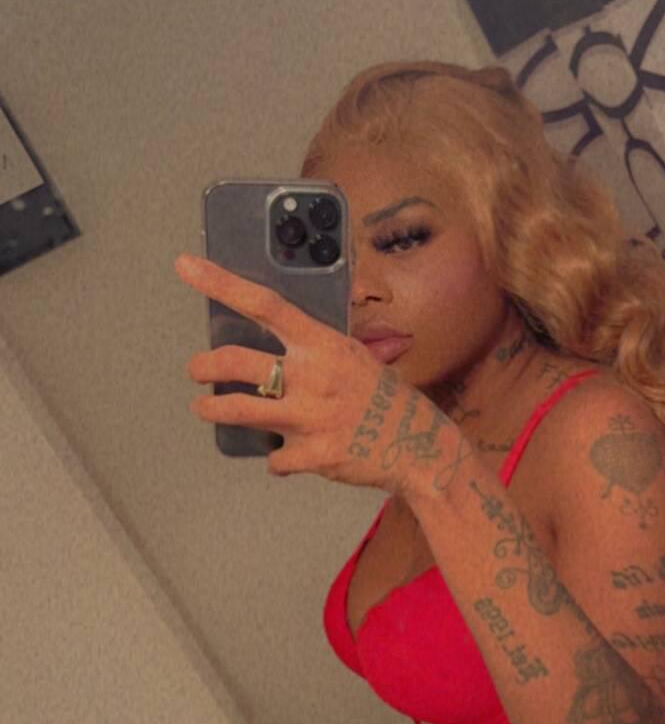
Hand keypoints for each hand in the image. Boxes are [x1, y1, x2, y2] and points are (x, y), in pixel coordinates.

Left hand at [174, 253, 456, 490]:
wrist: (419, 446)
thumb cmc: (386, 399)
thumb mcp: (356, 358)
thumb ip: (318, 350)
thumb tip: (281, 342)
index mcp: (323, 344)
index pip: (264, 304)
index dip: (221, 283)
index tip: (187, 266)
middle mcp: (313, 376)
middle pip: (235, 361)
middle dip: (203, 366)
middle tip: (196, 369)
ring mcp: (310, 417)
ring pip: (237, 410)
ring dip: (212, 410)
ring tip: (204, 408)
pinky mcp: (312, 454)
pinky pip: (273, 457)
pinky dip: (276, 457)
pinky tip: (285, 455)